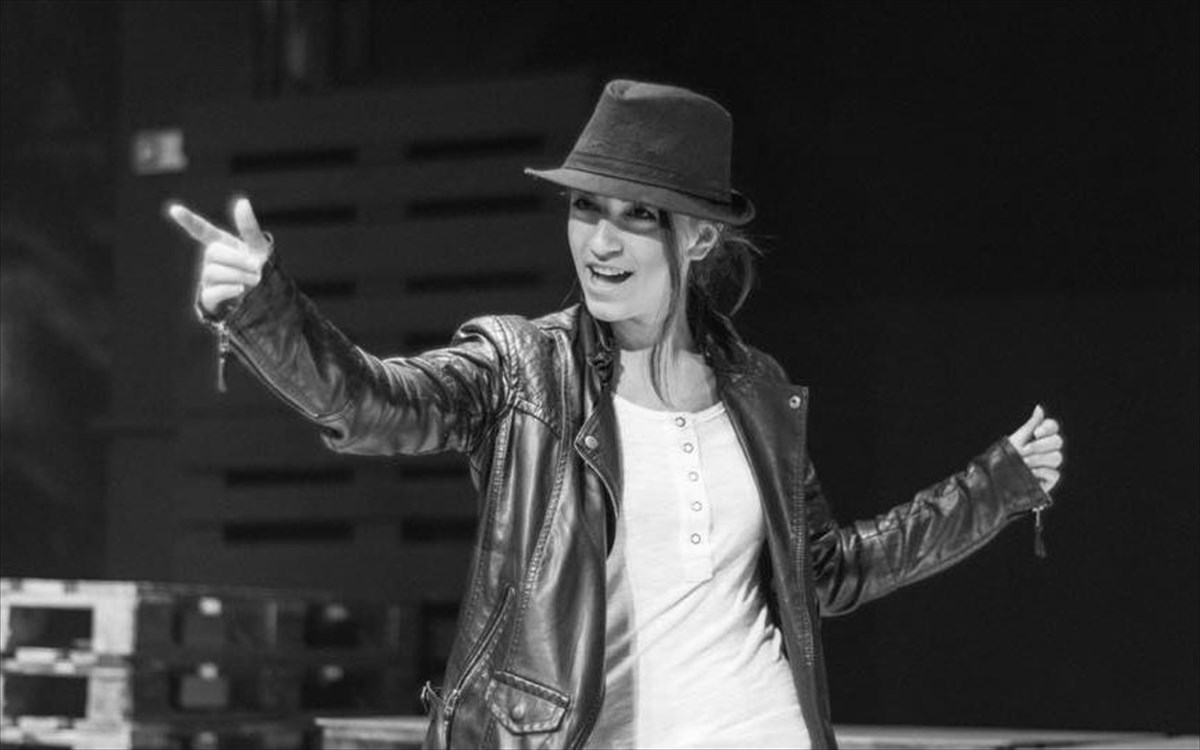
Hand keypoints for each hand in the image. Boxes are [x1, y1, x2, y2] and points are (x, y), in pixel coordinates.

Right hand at [168, 197, 271, 315]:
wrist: (266, 298)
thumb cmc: (260, 269)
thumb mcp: (259, 248)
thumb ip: (249, 227)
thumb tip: (242, 201)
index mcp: (221, 244)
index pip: (202, 230)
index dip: (189, 220)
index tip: (175, 209)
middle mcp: (211, 260)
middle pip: (212, 252)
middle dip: (237, 259)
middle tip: (256, 266)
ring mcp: (208, 279)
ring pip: (213, 272)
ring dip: (239, 275)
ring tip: (255, 281)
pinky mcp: (210, 299)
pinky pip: (212, 292)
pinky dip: (228, 290)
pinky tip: (240, 289)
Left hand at [1008, 404, 1064, 493]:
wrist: (997, 476)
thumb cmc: (1007, 455)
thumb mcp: (1018, 438)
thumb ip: (1031, 424)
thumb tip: (1039, 407)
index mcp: (1041, 437)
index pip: (1053, 427)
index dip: (1048, 428)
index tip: (1036, 433)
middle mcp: (1048, 450)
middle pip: (1058, 442)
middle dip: (1040, 446)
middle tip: (1024, 450)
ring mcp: (1050, 464)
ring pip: (1057, 457)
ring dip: (1038, 459)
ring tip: (1024, 462)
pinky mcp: (1049, 479)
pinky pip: (1055, 474)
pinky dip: (1043, 472)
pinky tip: (1031, 473)